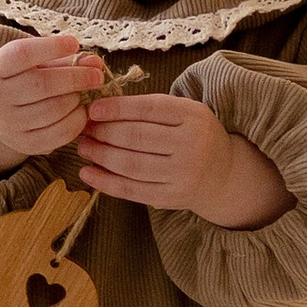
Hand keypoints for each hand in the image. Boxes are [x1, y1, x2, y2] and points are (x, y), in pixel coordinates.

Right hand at [0, 33, 103, 178]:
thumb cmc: (20, 80)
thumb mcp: (32, 63)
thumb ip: (62, 59)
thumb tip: (95, 62)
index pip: (21, 54)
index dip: (50, 47)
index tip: (74, 43)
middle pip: (42, 84)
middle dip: (76, 77)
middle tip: (97, 75)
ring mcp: (7, 124)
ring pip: (54, 109)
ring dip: (76, 99)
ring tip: (81, 93)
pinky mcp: (24, 144)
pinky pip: (60, 132)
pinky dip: (77, 120)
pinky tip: (79, 111)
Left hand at [79, 89, 289, 229]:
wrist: (222, 173)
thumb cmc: (191, 135)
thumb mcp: (181, 113)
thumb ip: (147, 108)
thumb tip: (98, 108)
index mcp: (193, 115)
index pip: (149, 108)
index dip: (116, 108)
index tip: (93, 110)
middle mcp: (192, 144)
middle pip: (136, 137)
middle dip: (104, 132)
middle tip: (84, 129)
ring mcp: (183, 174)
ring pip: (131, 165)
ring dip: (100, 156)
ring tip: (83, 147)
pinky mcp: (172, 197)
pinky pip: (132, 190)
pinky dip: (105, 182)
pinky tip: (87, 173)